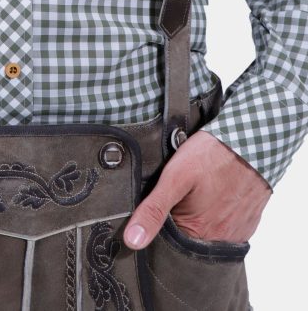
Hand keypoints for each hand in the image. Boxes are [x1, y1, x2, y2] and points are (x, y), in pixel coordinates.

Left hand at [123, 130, 271, 249]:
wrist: (252, 140)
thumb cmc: (212, 155)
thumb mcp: (175, 177)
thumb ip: (153, 209)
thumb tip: (132, 240)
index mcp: (198, 233)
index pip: (167, 244)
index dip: (157, 225)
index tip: (155, 207)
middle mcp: (220, 239)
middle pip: (188, 239)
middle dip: (178, 221)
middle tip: (177, 195)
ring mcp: (236, 232)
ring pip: (207, 233)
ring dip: (197, 218)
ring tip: (196, 193)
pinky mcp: (248, 222)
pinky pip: (226, 227)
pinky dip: (216, 215)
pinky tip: (212, 195)